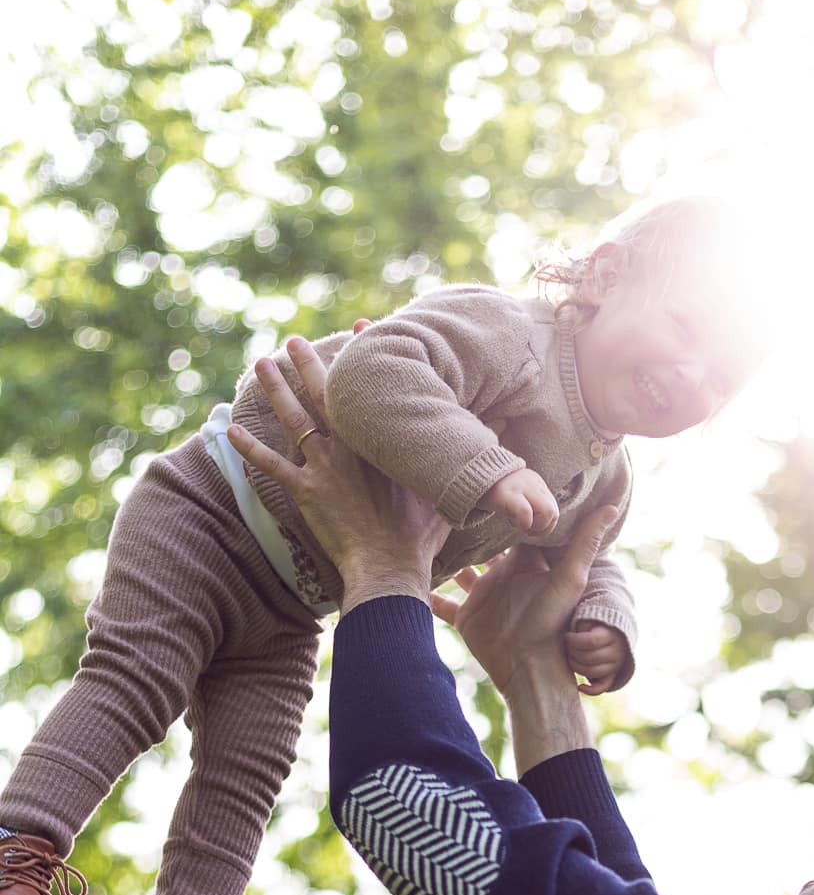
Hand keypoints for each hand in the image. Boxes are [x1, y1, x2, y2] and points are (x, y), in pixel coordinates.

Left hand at [227, 336, 451, 607]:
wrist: (390, 565)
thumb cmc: (419, 535)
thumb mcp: (447, 489)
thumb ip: (470, 454)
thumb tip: (502, 424)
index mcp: (380, 442)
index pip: (371, 389)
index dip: (366, 356)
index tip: (360, 329)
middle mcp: (350, 446)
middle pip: (324, 394)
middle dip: (309, 363)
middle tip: (295, 340)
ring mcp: (324, 468)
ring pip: (294, 419)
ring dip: (275, 390)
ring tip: (262, 363)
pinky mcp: (304, 493)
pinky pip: (271, 466)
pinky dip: (250, 449)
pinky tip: (230, 431)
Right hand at [431, 505, 617, 697]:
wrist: (528, 666)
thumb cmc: (552, 621)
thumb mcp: (571, 577)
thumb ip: (587, 542)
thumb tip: (615, 505)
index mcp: (525, 565)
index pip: (515, 531)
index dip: (507, 510)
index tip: (493, 482)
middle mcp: (503, 577)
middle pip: (485, 548)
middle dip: (472, 530)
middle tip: (454, 500)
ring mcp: (483, 597)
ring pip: (461, 572)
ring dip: (448, 557)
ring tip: (426, 532)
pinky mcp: (466, 617)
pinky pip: (444, 605)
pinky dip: (430, 595)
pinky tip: (413, 579)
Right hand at [480, 466, 558, 535]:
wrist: (468, 471)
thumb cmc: (490, 490)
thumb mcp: (516, 493)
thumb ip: (530, 503)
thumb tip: (540, 524)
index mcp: (536, 483)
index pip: (554, 510)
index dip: (544, 525)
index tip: (528, 526)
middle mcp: (532, 482)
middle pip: (554, 512)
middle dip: (542, 529)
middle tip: (525, 529)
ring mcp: (520, 486)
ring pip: (548, 512)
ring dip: (535, 527)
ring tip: (520, 525)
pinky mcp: (506, 493)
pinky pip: (526, 513)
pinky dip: (524, 524)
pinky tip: (512, 523)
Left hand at [564, 624, 628, 695]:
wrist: (614, 636)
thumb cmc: (596, 627)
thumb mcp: (591, 620)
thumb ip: (583, 626)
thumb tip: (572, 637)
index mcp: (611, 636)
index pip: (591, 641)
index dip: (574, 640)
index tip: (567, 636)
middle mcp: (616, 653)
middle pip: (588, 658)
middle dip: (572, 653)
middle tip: (567, 647)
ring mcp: (615, 666)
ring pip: (592, 673)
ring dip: (576, 667)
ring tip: (570, 658)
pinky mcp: (611, 677)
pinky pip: (602, 687)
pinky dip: (590, 690)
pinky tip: (580, 686)